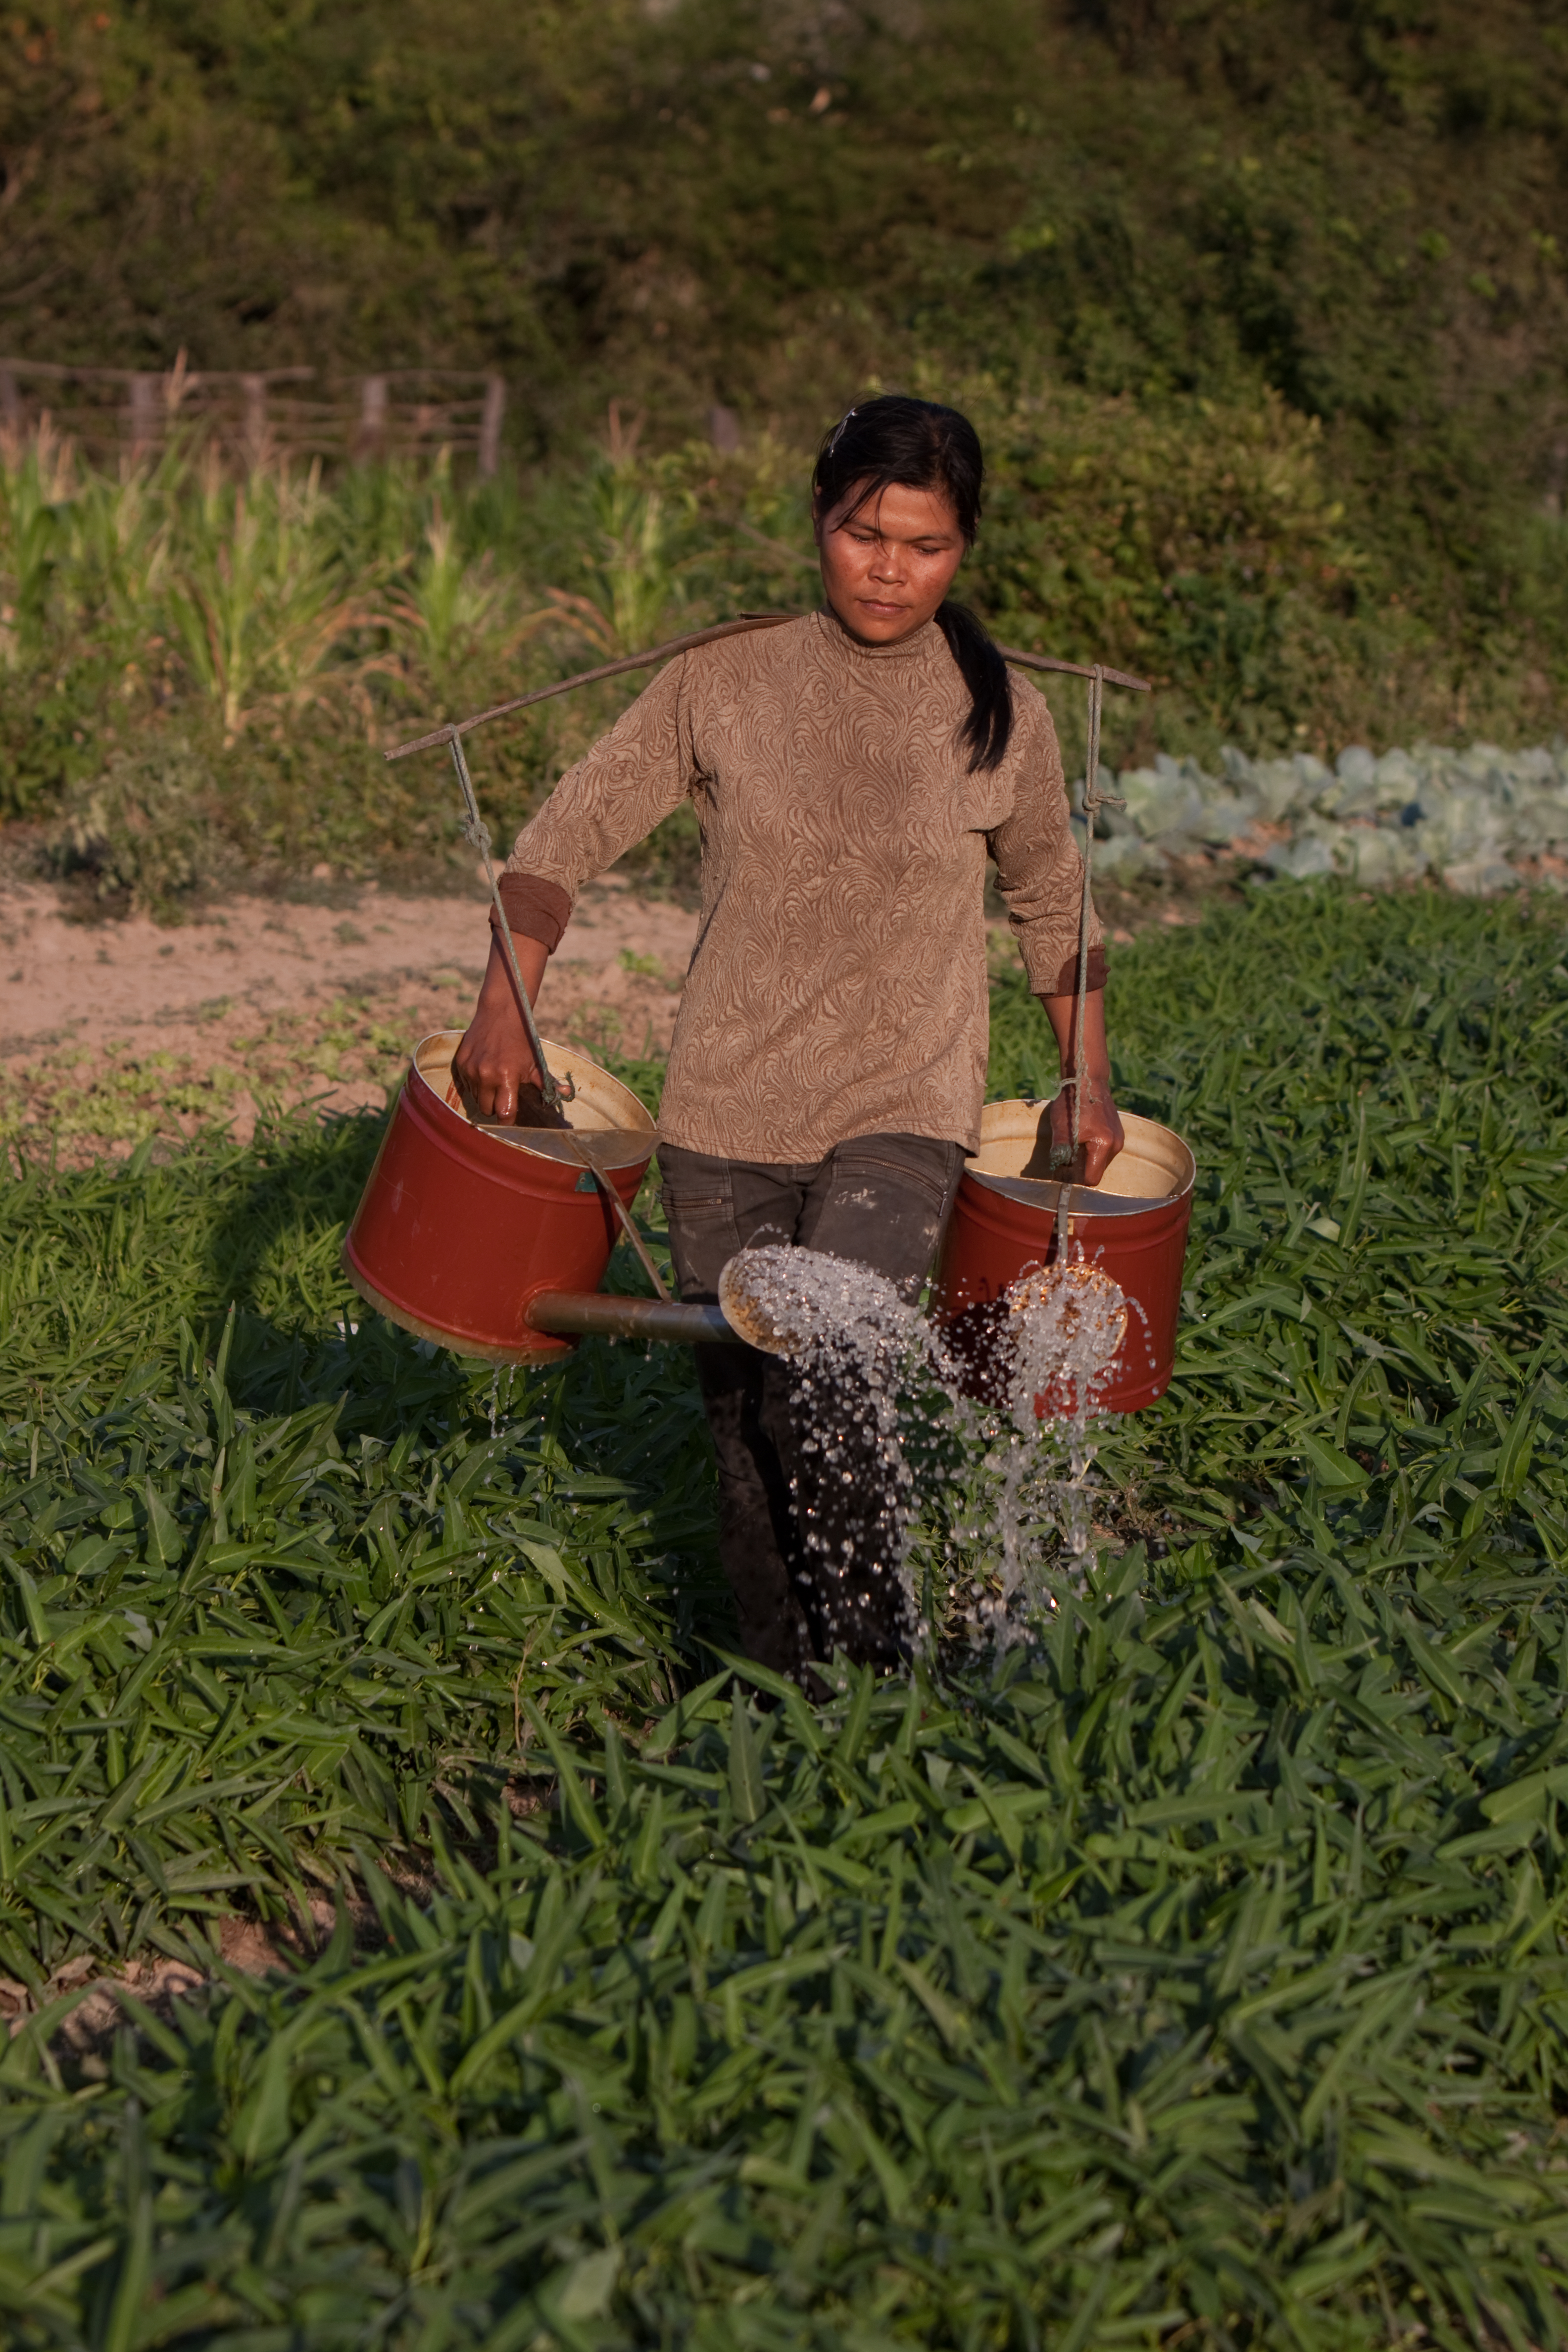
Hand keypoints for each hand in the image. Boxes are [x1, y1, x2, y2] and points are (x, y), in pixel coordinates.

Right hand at [451, 932, 547, 1122]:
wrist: (500, 1013)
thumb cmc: (521, 1040)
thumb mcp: (535, 1061)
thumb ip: (547, 1082)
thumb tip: (566, 1094)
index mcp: (506, 1077)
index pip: (504, 1114)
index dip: (509, 1119)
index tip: (512, 1117)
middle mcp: (486, 1075)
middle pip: (487, 1110)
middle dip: (496, 1108)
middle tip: (504, 1097)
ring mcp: (471, 1070)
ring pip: (476, 1099)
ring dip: (485, 1096)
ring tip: (495, 1082)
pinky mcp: (461, 1064)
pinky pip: (467, 1085)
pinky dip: (475, 1084)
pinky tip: (485, 1072)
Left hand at [1047, 1076, 1124, 1185]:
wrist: (1088, 1080)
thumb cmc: (1073, 1103)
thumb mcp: (1061, 1129)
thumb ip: (1060, 1152)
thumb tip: (1058, 1171)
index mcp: (1104, 1145)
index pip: (1092, 1179)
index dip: (1076, 1179)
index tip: (1063, 1172)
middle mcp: (1116, 1144)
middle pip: (1097, 1171)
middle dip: (1081, 1169)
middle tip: (1065, 1158)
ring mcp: (1119, 1138)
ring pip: (1101, 1161)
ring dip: (1087, 1158)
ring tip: (1073, 1144)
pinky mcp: (1118, 1132)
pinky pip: (1104, 1150)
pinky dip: (1093, 1149)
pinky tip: (1082, 1137)